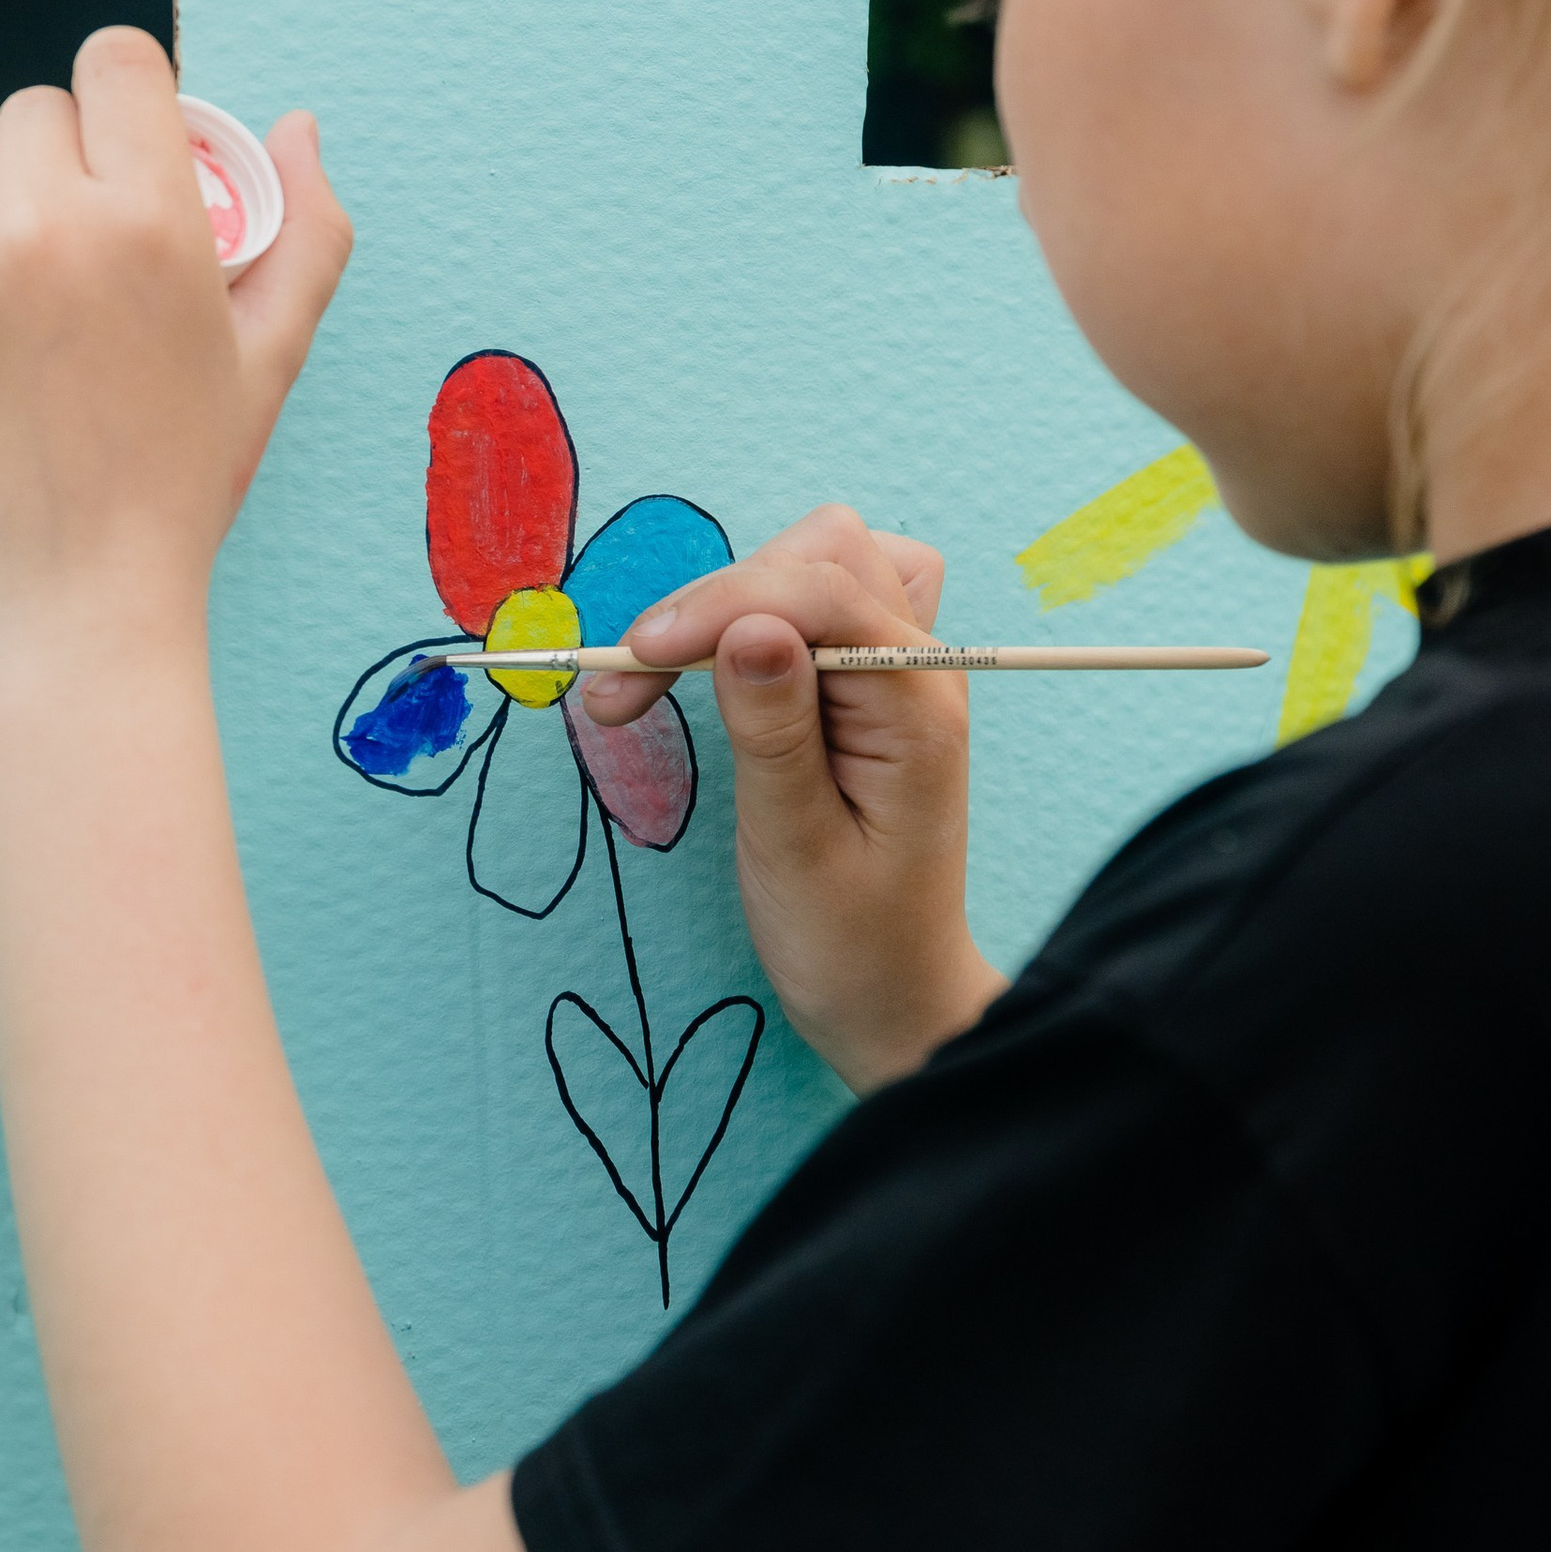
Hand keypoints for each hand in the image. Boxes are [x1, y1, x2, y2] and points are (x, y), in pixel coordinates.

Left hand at [0, 28, 351, 679]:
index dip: (117, 95)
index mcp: (158, 226)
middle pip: (31, 106)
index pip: (116, 61)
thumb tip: (295, 126)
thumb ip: (308, 235)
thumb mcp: (271, 364)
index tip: (111, 153)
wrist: (68, 608)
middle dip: (48, 159)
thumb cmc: (176, 488)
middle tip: (54, 247)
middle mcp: (55, 227)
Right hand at [585, 503, 1003, 1091]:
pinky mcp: (862, 684)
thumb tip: (749, 629)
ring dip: (725, 600)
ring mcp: (895, 670)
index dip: (723, 605)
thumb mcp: (797, 849)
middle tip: (631, 679)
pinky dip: (743, 620)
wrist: (894, 996)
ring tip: (649, 677)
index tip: (636, 655)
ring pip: (815, 565)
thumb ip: (776, 733)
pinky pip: (809, 606)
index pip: (827, 594)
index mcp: (917, 711)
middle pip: (824, 554)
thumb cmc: (848, 942)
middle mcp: (919, 671)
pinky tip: (699, 670)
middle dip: (718, 597)